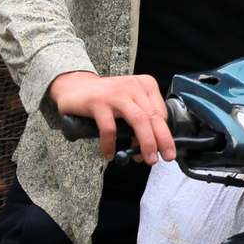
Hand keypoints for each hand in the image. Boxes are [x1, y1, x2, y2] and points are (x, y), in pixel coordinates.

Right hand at [50, 70, 173, 163]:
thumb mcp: (128, 102)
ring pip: (138, 120)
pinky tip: (109, 154)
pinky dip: (111, 144)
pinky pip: (110, 128)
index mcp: (144, 85)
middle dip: (162, 140)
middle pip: (154, 116)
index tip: (164, 149)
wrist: (76, 85)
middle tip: (166, 156)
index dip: (164, 134)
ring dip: (146, 142)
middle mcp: (132, 86)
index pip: (161, 112)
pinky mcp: (98, 102)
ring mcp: (116, 93)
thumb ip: (140, 121)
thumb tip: (147, 146)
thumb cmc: (105, 97)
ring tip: (147, 159)